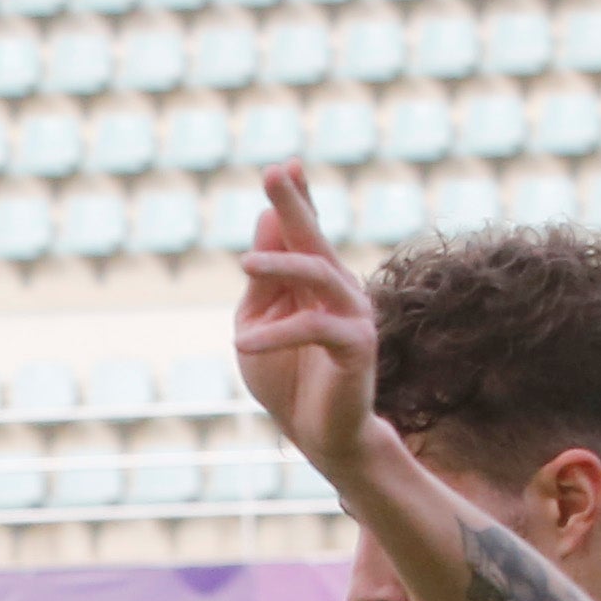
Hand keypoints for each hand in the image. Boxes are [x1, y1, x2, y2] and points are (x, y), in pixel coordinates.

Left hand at [230, 163, 379, 482]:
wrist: (317, 435)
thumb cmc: (285, 378)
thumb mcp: (257, 323)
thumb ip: (261, 281)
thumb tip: (264, 221)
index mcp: (315, 281)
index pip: (305, 232)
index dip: (297, 198)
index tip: (284, 165)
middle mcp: (340, 289)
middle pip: (315, 239)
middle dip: (294, 205)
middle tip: (275, 172)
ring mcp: (353, 314)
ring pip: (319, 274)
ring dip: (280, 264)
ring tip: (244, 263)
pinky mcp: (357, 346)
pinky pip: (315, 327)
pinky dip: (276, 334)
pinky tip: (243, 343)